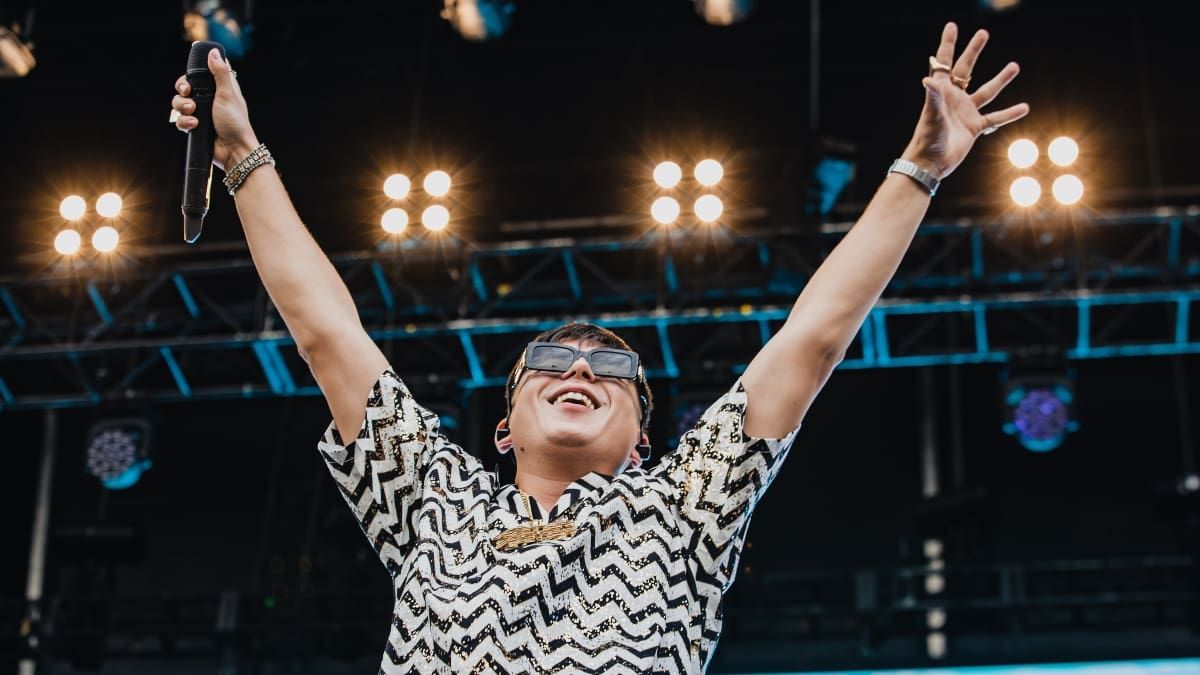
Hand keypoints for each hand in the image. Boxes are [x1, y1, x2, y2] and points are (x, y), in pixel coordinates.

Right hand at [170, 48, 258, 170]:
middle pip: (185, 87)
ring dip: (182, 107)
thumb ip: (220, 73)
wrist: (233, 151)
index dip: (192, 73)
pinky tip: (194, 126)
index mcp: (219, 89)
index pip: (201, 74)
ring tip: (193, 112)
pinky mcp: (195, 127)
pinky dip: (184, 122)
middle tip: (187, 92)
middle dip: (182, 89)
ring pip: (179, 103)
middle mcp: (209, 100)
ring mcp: (201, 114)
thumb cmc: (235, 123)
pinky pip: (181, 120)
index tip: (190, 76)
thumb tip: (214, 52)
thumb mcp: (228, 95)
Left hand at [902, 22, 1029, 179]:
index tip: (952, 26)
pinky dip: (1009, 114)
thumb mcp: (932, 116)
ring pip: (986, 91)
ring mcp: (965, 112)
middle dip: (973, 51)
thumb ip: (934, 97)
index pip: (944, 62)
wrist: (931, 164)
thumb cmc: (927, 139)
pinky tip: (1024, 107)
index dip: (948, 44)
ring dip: (1001, 79)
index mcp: (941, 91)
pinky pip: (995, 117)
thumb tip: (927, 77)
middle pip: (966, 69)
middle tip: (984, 33)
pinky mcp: (974, 127)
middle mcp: (954, 98)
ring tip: (1015, 65)